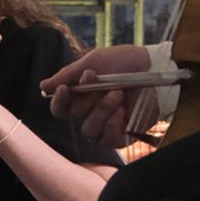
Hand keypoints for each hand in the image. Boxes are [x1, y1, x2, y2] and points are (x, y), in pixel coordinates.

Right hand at [42, 43, 161, 146]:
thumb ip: (68, 75)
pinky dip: (113, 124)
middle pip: (75, 116)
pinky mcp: (123, 135)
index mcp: (83, 95)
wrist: (156, 67)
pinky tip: (123, 110)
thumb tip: (43, 87)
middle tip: (99, 80)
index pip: (60, 108)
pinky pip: (108, 139)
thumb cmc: (126, 61)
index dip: (58, 102)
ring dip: (101, 110)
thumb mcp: (95, 61)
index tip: (65, 89)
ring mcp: (108, 124)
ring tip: (117, 93)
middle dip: (86, 98)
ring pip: (89, 130)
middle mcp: (92, 111)